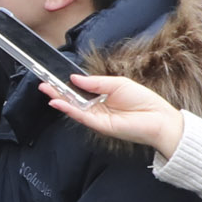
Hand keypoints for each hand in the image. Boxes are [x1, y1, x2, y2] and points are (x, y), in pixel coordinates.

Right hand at [38, 73, 186, 157]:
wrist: (158, 118)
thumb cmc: (143, 100)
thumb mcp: (117, 83)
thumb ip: (94, 82)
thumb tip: (74, 77)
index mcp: (102, 95)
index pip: (80, 89)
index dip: (67, 83)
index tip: (54, 76)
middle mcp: (96, 107)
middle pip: (73, 98)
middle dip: (57, 90)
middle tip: (43, 83)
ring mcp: (96, 116)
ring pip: (73, 107)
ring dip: (58, 98)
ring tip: (46, 89)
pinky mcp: (98, 125)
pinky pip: (80, 116)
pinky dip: (68, 108)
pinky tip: (58, 102)